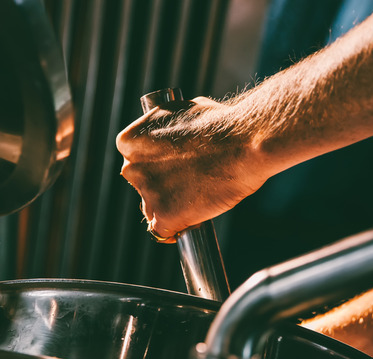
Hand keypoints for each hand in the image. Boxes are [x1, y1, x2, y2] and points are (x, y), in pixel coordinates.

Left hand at [116, 97, 264, 241]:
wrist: (244, 144)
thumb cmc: (220, 124)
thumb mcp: (180, 113)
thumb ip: (166, 130)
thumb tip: (170, 135)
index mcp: (128, 142)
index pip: (136, 162)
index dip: (158, 167)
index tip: (175, 169)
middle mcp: (131, 168)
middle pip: (143, 186)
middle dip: (163, 186)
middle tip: (189, 183)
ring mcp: (147, 194)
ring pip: (154, 210)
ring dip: (171, 207)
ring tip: (199, 196)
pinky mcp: (164, 217)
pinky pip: (165, 231)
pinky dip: (178, 227)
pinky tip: (194, 217)